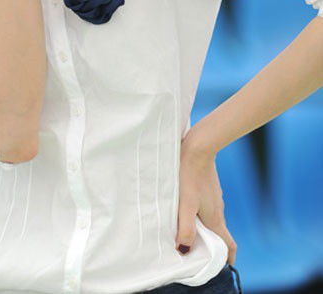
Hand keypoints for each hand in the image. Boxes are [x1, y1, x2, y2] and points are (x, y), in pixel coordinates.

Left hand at [175, 133, 236, 264]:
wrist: (198, 147)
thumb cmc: (190, 176)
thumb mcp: (185, 205)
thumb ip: (186, 228)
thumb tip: (184, 251)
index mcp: (216, 218)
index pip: (229, 244)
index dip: (228, 258)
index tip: (222, 267)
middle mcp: (218, 209)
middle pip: (219, 233)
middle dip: (212, 246)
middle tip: (197, 252)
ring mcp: (214, 197)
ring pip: (212, 218)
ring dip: (204, 228)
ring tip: (187, 232)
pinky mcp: (208, 187)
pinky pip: (206, 206)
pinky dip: (200, 214)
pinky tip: (185, 209)